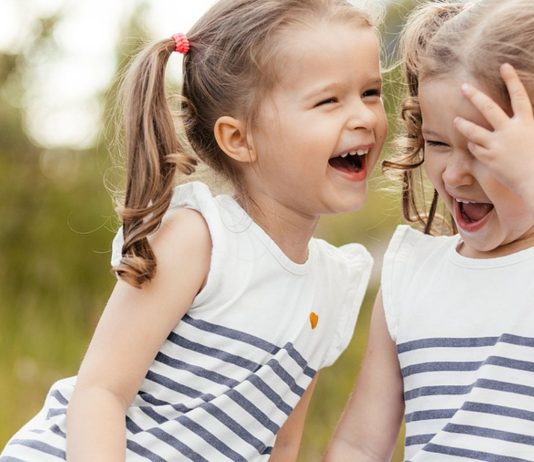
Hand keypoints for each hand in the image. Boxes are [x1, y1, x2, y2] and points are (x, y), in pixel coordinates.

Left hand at [454, 63, 533, 208]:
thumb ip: (524, 126)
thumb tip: (518, 120)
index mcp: (527, 123)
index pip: (519, 96)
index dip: (511, 80)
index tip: (504, 66)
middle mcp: (510, 131)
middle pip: (489, 108)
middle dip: (475, 96)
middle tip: (464, 87)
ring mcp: (497, 144)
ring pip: (474, 130)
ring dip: (463, 124)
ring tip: (456, 120)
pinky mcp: (488, 158)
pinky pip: (476, 148)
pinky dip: (474, 146)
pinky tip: (475, 146)